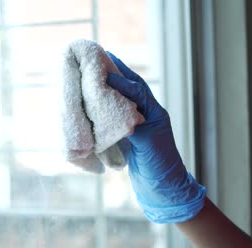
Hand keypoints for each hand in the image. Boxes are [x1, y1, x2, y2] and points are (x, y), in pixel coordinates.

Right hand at [106, 52, 205, 223]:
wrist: (162, 190)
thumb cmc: (160, 165)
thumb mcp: (147, 141)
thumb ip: (132, 122)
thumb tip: (116, 107)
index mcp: (153, 111)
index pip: (135, 87)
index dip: (119, 75)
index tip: (101, 64)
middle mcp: (144, 114)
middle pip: (128, 88)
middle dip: (113, 74)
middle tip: (95, 60)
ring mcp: (135, 125)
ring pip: (119, 101)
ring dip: (106, 90)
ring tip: (89, 78)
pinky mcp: (127, 137)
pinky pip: (113, 118)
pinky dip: (102, 109)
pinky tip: (90, 105)